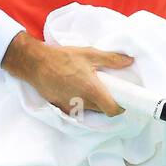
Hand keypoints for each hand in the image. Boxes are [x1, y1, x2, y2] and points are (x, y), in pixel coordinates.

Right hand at [4, 34, 131, 116]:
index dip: (120, 107)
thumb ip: (111, 59)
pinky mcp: (61, 107)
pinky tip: (78, 90)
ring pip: (90, 110)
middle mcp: (83, 103)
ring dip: (94, 103)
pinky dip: (81, 103)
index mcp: (92, 91)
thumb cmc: (63, 57)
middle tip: (109, 90)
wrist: (36, 63)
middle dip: (107, 103)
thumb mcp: (89, 54)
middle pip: (102, 111)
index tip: (122, 100)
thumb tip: (129, 61)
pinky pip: (77, 109)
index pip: (112, 110)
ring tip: (92, 88)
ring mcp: (71, 107)